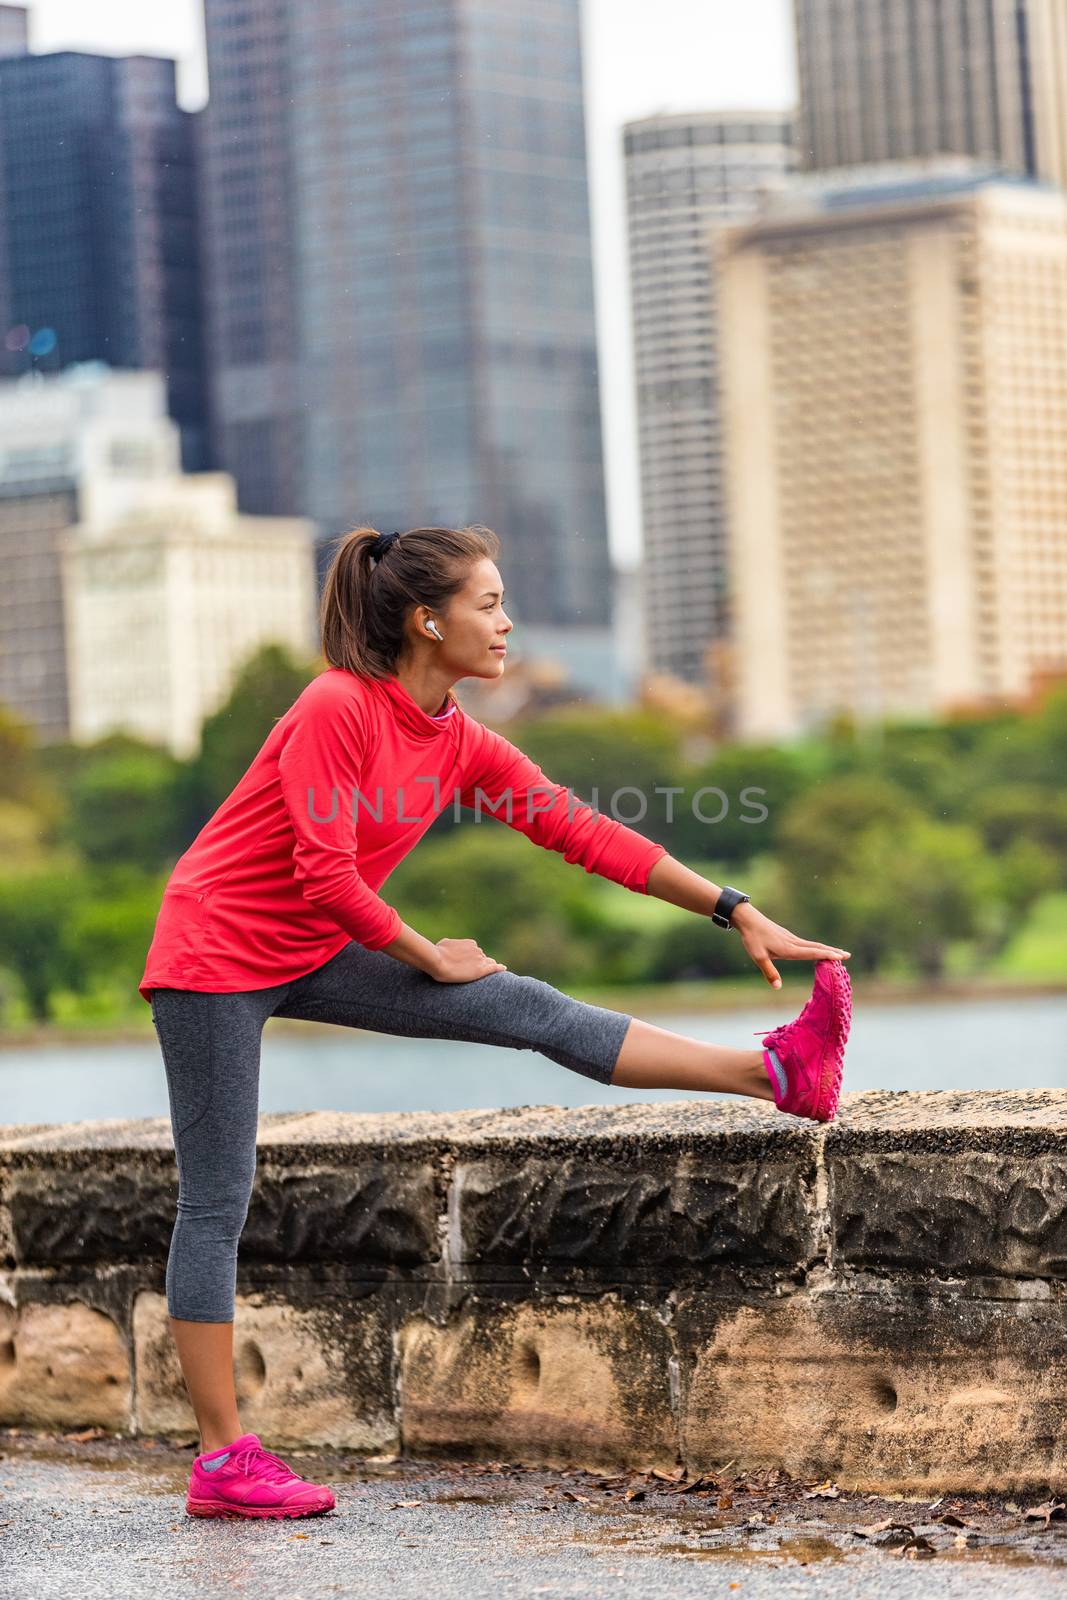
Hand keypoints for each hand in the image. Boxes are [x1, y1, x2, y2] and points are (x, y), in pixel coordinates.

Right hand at [429, 937, 507, 983]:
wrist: (438, 961)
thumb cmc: (437, 952)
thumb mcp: (444, 943)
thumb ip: (452, 945)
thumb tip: (449, 947)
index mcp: (470, 944)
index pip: (477, 952)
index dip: (475, 959)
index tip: (472, 964)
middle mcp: (477, 950)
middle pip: (483, 959)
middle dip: (480, 964)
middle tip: (474, 972)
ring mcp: (480, 960)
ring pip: (488, 964)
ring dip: (486, 968)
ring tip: (484, 976)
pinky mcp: (480, 970)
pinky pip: (494, 968)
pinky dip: (499, 968)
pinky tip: (503, 969)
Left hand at [730, 903, 849, 988]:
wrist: (748, 919)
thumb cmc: (752, 938)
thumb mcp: (758, 957)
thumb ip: (769, 972)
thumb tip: (778, 988)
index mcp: (789, 948)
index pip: (812, 953)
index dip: (827, 955)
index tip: (841, 957)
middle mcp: (793, 942)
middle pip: (817, 947)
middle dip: (832, 951)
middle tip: (847, 955)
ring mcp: (791, 938)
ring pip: (812, 944)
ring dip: (826, 949)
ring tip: (837, 953)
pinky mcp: (787, 936)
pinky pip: (806, 943)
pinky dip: (816, 947)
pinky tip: (816, 950)